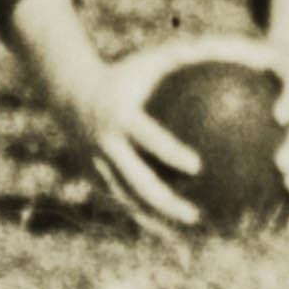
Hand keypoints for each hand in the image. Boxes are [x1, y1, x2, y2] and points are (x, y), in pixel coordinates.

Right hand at [58, 65, 207, 236]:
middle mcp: (107, 145)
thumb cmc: (121, 74)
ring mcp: (97, 165)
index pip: (148, 139)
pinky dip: (145, 219)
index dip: (171, 153)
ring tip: (189, 239)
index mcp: (121, 118)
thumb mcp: (146, 63)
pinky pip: (122, 203)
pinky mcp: (94, 178)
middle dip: (166, 203)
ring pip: (127, 201)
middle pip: (137, 182)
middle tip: (197, 216)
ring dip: (156, 222)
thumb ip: (179, 58)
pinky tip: (172, 234)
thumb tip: (221, 50)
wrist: (68, 91)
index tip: (198, 167)